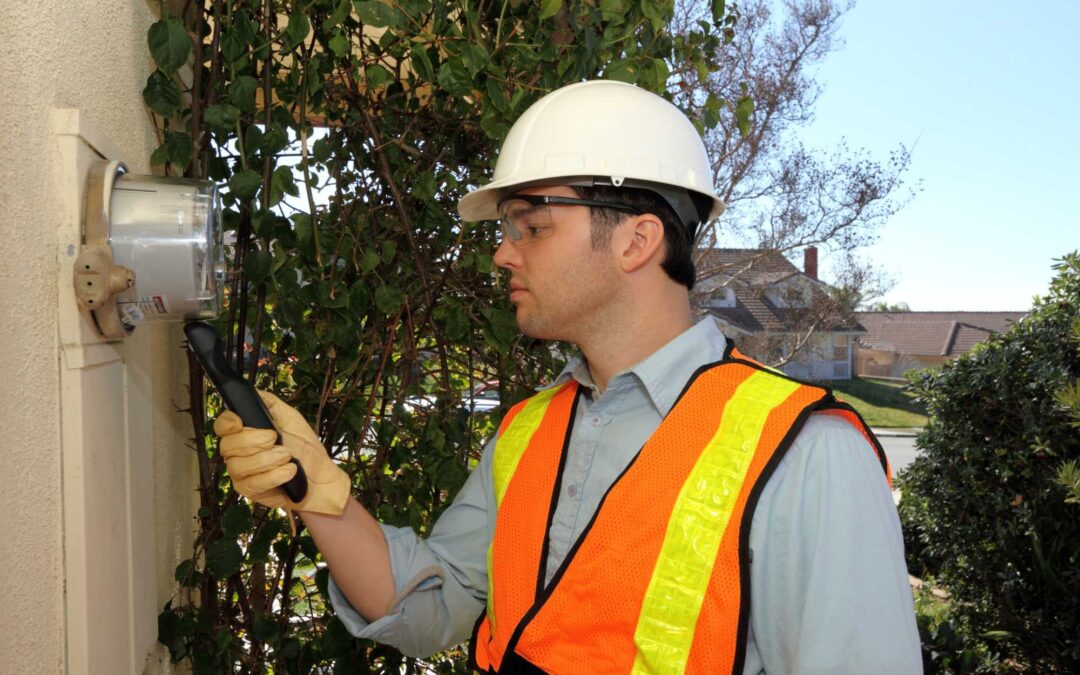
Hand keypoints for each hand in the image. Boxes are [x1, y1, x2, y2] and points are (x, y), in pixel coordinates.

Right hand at [214, 391, 349, 515]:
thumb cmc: (304, 448)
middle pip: (227, 445)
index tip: (240, 422)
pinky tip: (289, 471)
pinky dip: (274, 476)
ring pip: (238, 466)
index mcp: (244, 432)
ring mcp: (240, 473)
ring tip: (287, 456)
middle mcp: (237, 453)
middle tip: (276, 439)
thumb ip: (270, 404)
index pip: (222, 425)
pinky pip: (252, 484)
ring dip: (267, 459)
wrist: (320, 477)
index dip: (227, 423)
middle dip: (254, 440)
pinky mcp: (249, 491)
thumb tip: (253, 391)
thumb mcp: (290, 418)